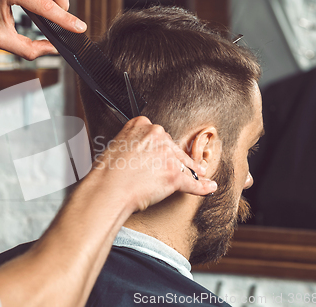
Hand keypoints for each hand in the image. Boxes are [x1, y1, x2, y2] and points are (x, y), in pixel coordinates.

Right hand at [90, 116, 217, 212]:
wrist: (107, 190)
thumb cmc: (106, 173)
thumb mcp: (116, 146)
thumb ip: (133, 144)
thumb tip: (141, 154)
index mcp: (141, 124)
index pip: (159, 136)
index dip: (160, 149)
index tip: (160, 155)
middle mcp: (156, 135)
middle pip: (173, 148)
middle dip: (172, 160)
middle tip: (163, 172)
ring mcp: (167, 155)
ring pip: (184, 164)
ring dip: (189, 172)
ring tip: (194, 177)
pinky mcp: (174, 175)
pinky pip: (192, 182)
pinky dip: (202, 187)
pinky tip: (208, 187)